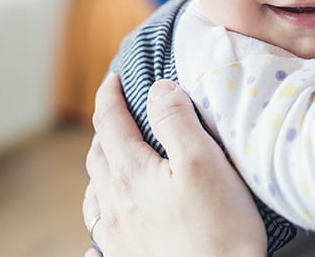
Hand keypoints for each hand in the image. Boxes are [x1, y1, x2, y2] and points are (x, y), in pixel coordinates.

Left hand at [83, 74, 265, 256]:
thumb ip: (176, 120)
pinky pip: (98, 236)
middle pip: (98, 156)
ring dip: (100, 171)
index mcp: (130, 172)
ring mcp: (116, 236)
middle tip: (116, 115)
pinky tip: (99, 232)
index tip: (113, 78)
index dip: (109, 95)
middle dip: (104, 130)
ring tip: (111, 162)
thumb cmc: (219, 227)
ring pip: (95, 195)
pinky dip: (99, 219)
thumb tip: (157, 89)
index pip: (109, 121)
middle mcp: (113, 203)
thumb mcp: (203, 161)